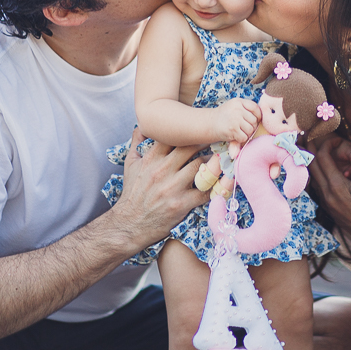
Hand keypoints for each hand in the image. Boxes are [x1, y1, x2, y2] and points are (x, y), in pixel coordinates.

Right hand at [111, 127, 209, 246]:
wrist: (129, 224)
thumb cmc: (132, 193)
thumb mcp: (130, 165)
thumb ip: (136, 143)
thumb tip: (142, 126)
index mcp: (151, 158)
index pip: (174, 137)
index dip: (190, 131)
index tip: (200, 130)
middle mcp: (162, 170)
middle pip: (192, 147)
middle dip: (206, 142)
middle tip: (217, 141)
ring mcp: (172, 187)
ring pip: (201, 167)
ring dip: (213, 163)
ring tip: (221, 160)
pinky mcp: (181, 204)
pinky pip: (205, 192)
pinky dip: (215, 188)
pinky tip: (220, 184)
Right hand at [213, 98, 259, 143]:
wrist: (209, 123)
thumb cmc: (225, 116)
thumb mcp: (234, 107)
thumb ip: (247, 110)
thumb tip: (262, 115)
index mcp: (238, 102)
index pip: (255, 107)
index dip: (258, 115)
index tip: (255, 119)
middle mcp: (237, 109)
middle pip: (254, 120)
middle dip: (251, 126)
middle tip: (243, 127)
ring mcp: (235, 119)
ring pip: (250, 130)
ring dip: (246, 134)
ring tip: (239, 131)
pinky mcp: (232, 129)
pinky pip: (244, 137)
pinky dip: (241, 139)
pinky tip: (235, 136)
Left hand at [308, 136, 350, 254]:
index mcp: (337, 187)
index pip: (322, 158)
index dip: (327, 143)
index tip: (337, 138)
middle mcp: (328, 196)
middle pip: (312, 167)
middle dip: (311, 150)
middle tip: (310, 136)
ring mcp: (328, 205)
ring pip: (313, 180)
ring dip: (312, 164)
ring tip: (313, 150)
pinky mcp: (332, 212)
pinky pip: (319, 190)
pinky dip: (318, 176)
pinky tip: (323, 171)